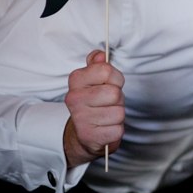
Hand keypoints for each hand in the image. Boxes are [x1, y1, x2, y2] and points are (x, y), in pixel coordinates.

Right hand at [63, 50, 124, 167]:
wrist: (85, 133)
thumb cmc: (96, 102)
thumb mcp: (96, 80)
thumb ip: (98, 65)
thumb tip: (100, 55)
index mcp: (75, 80)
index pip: (105, 70)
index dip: (116, 78)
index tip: (110, 84)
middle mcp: (74, 99)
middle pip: (114, 93)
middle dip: (118, 98)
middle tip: (109, 103)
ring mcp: (80, 119)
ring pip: (118, 112)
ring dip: (117, 114)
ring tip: (107, 115)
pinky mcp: (88, 137)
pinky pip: (117, 130)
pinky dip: (116, 130)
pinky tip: (105, 128)